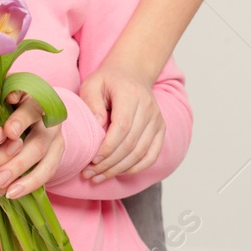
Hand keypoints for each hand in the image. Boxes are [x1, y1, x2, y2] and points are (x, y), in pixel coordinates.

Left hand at [78, 63, 164, 182]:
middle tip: (90, 173)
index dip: (108, 147)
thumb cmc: (109, 81)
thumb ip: (91, 102)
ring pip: (141, 153)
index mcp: (131, 95)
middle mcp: (149, 108)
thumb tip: (98, 126)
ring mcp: (157, 120)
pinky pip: (152, 155)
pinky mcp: (161, 129)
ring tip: (99, 177)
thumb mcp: (93, 84)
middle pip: (131, 143)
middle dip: (109, 163)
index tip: (92, 160)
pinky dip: (136, 168)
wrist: (132, 73)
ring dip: (119, 169)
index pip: (122, 127)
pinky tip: (119, 172)